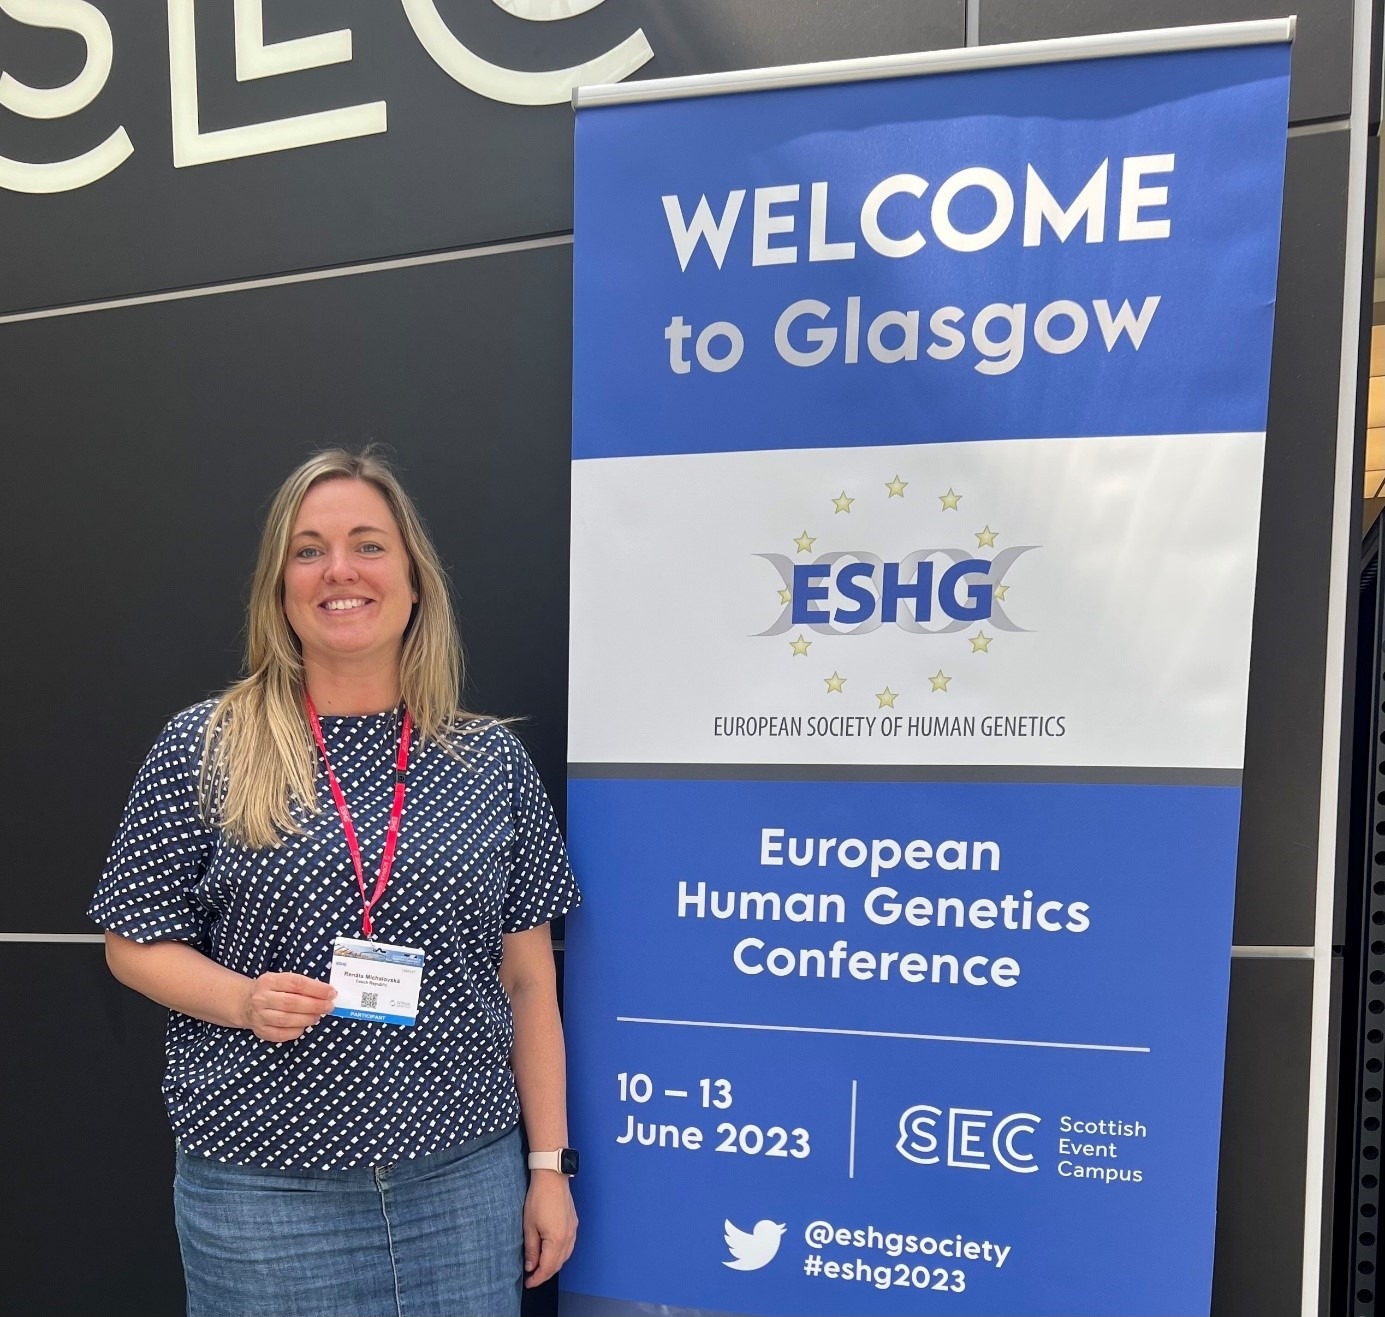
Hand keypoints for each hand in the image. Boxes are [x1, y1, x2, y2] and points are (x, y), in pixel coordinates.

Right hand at [240, 972, 335, 1042]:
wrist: (246, 1002)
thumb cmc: (272, 989)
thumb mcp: (282, 980)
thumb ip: (301, 985)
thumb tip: (326, 993)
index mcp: (269, 980)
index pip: (296, 983)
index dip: (316, 989)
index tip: (331, 993)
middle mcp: (262, 998)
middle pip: (291, 1003)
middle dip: (314, 1005)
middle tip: (329, 1006)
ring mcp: (259, 1016)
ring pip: (286, 1020)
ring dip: (307, 1019)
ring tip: (317, 1016)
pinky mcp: (260, 1031)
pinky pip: (280, 1034)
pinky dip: (295, 1031)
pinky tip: (303, 1026)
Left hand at [523, 1171, 577, 1287]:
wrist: (552, 1178)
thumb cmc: (539, 1198)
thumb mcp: (529, 1226)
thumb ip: (531, 1249)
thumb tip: (531, 1265)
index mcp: (557, 1240)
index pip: (547, 1268)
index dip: (537, 1278)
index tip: (528, 1282)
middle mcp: (568, 1238)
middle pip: (558, 1264)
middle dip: (545, 1274)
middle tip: (532, 1277)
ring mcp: (573, 1230)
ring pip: (565, 1256)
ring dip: (553, 1265)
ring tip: (540, 1266)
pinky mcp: (574, 1224)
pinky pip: (569, 1246)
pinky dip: (560, 1254)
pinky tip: (552, 1253)